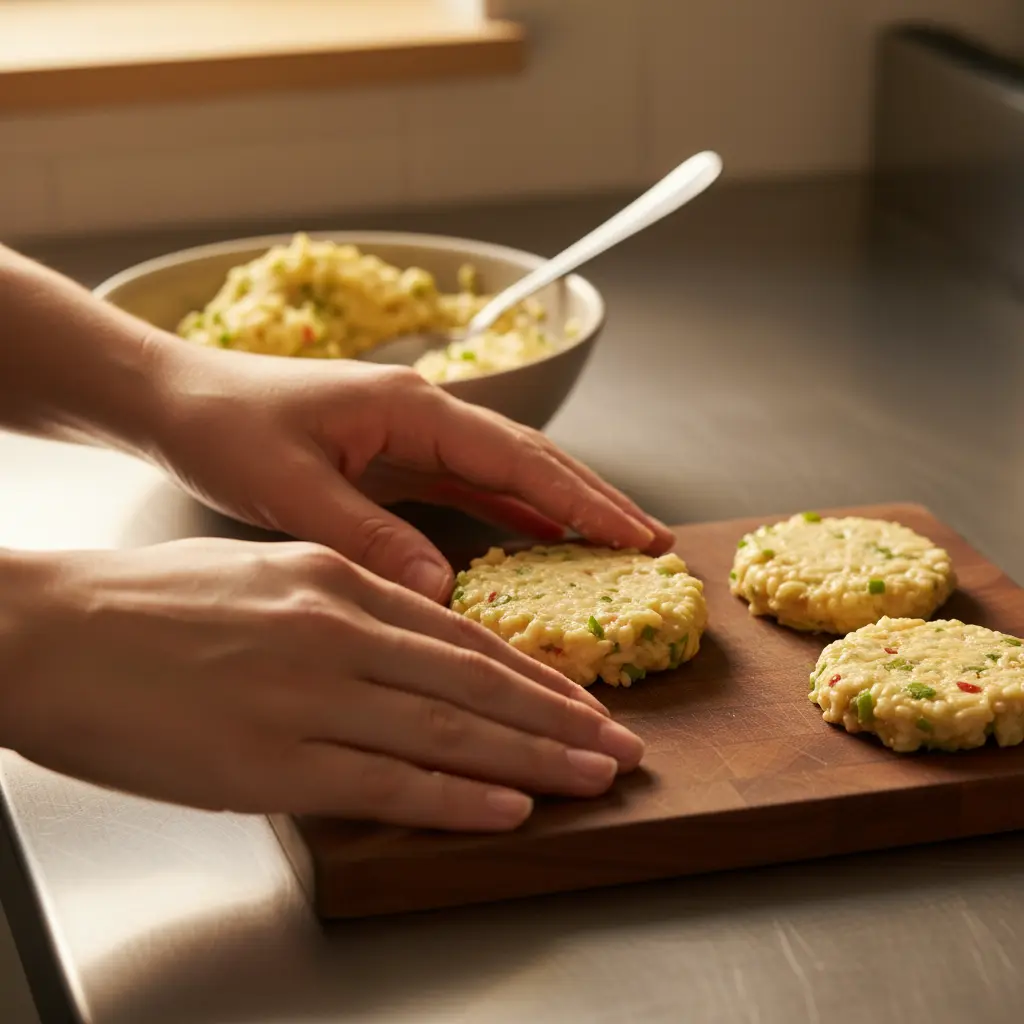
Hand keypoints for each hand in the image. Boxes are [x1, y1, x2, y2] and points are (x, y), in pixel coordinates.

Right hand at [2, 539, 643, 829]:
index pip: (460, 635)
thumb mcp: (262, 575)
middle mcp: (335, 631)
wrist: (50, 631)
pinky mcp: (271, 762)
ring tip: (595, 777)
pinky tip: (508, 807)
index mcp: (333, 581)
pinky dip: (457, 795)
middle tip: (622, 745)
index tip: (581, 699)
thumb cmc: (148, 604)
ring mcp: (308, 697)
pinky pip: (388, 781)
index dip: (531, 673)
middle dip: (560, 718)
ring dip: (534, 759)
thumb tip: (406, 643)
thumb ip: (341, 606)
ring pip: (449, 731)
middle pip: (474, 682)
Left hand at [145, 340, 674, 600]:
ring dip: (563, 509)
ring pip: (509, 475)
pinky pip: (472, 490)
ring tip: (616, 547)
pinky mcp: (396, 460)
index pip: (520, 457)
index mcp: (412, 409)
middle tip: (652, 544)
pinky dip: (513, 516)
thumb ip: (368, 536)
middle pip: (532, 459)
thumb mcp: (291, 487)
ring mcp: (414, 437)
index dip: (584, 499)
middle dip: (595, 499)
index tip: (637, 536)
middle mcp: (425, 416)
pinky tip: (539, 541)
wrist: (176, 400)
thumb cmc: (224, 428)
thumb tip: (442, 590)